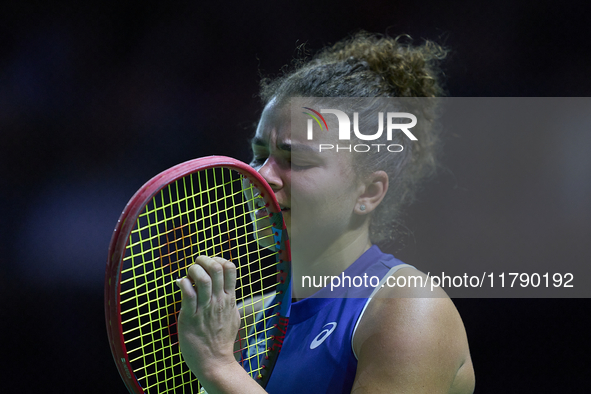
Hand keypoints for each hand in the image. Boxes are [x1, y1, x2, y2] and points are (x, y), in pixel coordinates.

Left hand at [176, 256, 239, 379]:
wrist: (214, 362)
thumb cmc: (222, 340)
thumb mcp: (233, 316)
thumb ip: (229, 301)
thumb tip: (224, 289)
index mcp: (230, 299)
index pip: (230, 268)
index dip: (219, 259)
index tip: (210, 264)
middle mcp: (219, 301)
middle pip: (216, 268)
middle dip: (204, 259)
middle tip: (197, 264)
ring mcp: (205, 308)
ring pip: (202, 278)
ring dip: (193, 270)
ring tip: (189, 275)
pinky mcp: (190, 316)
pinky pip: (187, 293)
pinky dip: (183, 283)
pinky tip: (180, 285)